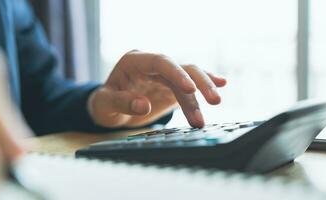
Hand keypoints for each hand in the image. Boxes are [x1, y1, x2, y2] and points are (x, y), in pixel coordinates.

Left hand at [89, 50, 225, 127]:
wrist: (109, 108)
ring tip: (205, 119)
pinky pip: (191, 84)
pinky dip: (206, 84)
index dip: (177, 73)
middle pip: (181, 67)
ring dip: (202, 95)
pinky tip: (222, 84)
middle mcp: (152, 64)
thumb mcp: (104, 104)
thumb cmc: (104, 103)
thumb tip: (142, 105)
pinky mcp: (172, 86)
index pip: (160, 61)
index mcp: (134, 61)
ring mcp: (164, 75)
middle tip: (214, 102)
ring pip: (190, 77)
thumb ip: (121, 102)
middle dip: (199, 84)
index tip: (190, 89)